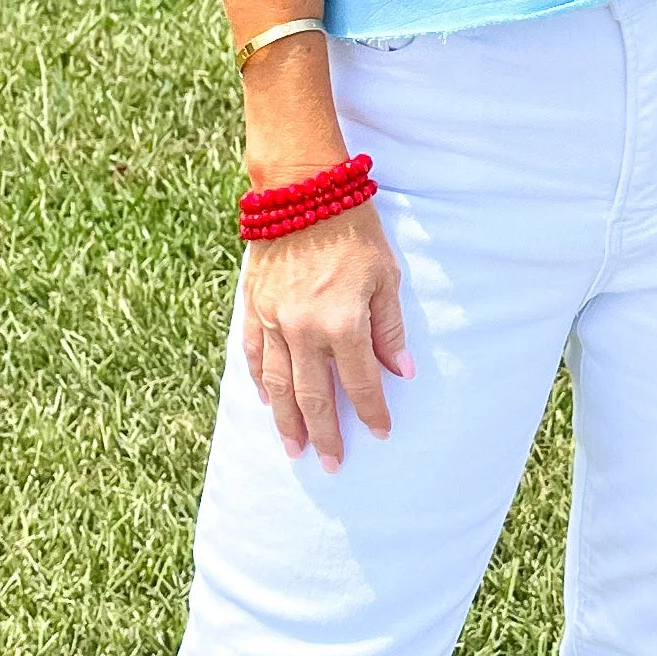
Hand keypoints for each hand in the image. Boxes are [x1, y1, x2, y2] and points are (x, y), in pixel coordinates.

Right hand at [243, 203, 411, 469]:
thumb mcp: (385, 276)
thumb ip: (390, 329)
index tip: (380, 434)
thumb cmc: (353, 228)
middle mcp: (304, 330)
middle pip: (315, 396)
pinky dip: (259, 381)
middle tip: (332, 466)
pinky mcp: (255, 306)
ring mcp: (274, 320)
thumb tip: (402, 373)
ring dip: (287, 421)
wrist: (300, 189)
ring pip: (279, 385)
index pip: (362, 383)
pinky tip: (265, 401)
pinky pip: (254, 355)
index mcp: (343, 323)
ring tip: (295, 449)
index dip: (372, 412)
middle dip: (326, 434)